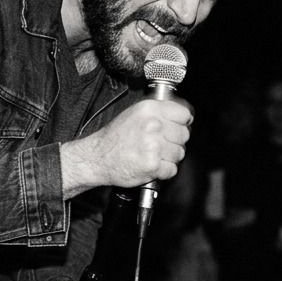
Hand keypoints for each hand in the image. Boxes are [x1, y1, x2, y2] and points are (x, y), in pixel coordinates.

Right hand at [61, 97, 192, 198]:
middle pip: (183, 135)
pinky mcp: (153, 164)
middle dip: (175, 142)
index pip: (183, 114)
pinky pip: (172, 169)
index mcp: (149, 109)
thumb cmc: (114, 138)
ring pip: (179, 153)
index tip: (178, 128)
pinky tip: (152, 165)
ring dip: (169, 158)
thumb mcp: (134, 114)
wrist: (98, 157)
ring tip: (154, 155)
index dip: (182, 123)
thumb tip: (182, 117)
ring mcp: (154, 145)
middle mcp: (153, 125)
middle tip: (161, 145)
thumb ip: (158, 113)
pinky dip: (164, 171)